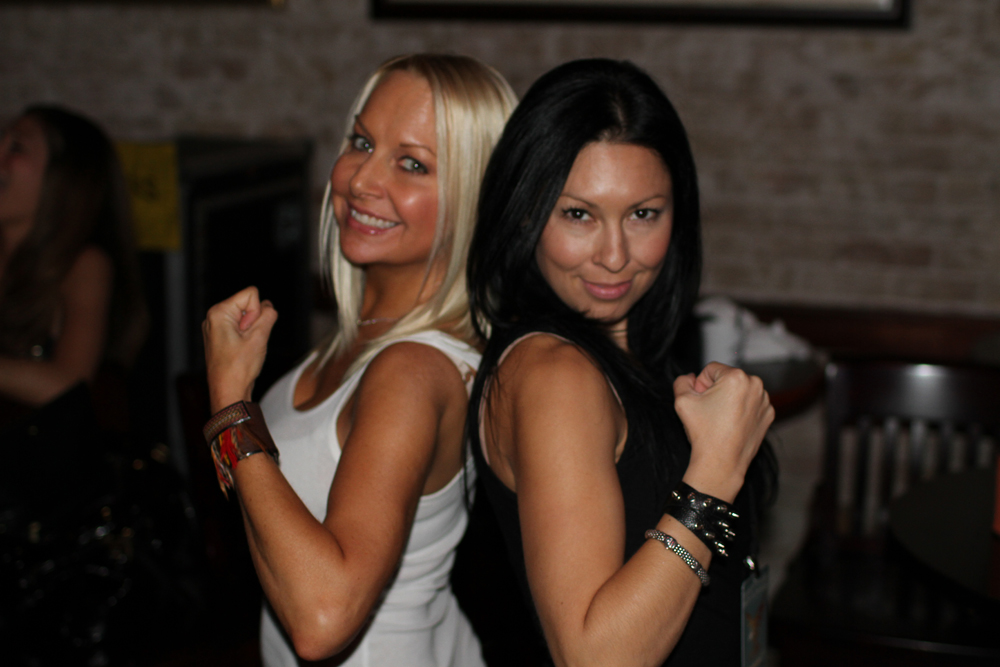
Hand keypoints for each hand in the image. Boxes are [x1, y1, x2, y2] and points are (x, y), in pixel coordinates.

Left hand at [202, 286, 277, 412]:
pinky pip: (239, 328)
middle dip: (254, 321)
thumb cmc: (239, 368)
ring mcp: (215, 328)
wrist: (228, 392)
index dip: (257, 312)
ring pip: (245, 317)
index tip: (249, 333)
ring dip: (251, 331)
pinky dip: (246, 337)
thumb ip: (268, 315)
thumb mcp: (260, 337)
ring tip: (245, 348)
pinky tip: (243, 351)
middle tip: (247, 342)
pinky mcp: (219, 337)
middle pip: (247, 304)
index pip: (251, 294)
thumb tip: (269, 307)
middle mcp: (213, 317)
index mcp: (218, 312)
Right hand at [672, 363, 773, 501]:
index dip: (700, 385)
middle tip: (710, 412)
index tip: (701, 403)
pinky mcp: (768, 414)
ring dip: (729, 399)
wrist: (721, 463)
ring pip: (739, 391)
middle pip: (727, 378)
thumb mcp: (682, 401)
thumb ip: (682, 381)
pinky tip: (733, 424)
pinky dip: (741, 410)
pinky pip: (751, 403)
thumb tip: (691, 378)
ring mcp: (765, 401)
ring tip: (722, 420)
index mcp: (736, 377)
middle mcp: (755, 385)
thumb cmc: (704, 433)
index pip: (711, 369)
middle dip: (716, 391)